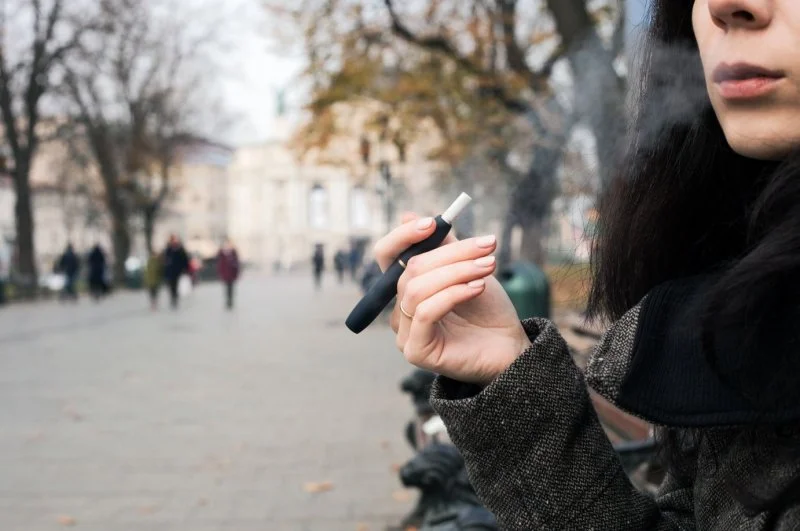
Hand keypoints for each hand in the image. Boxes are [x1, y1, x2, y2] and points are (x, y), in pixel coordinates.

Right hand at [374, 213, 531, 386]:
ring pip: (417, 289)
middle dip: (451, 253)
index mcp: (407, 287)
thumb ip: (442, 246)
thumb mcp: (466, 269)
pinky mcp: (415, 351)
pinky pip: (424, 312)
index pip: (387, 255)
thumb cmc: (487, 310)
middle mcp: (400, 309)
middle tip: (487, 245)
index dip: (404, 235)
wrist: (509, 348)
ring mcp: (404, 332)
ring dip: (457, 272)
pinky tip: (478, 288)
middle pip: (410, 269)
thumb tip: (408, 215)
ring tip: (489, 266)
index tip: (434, 222)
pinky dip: (453, 294)